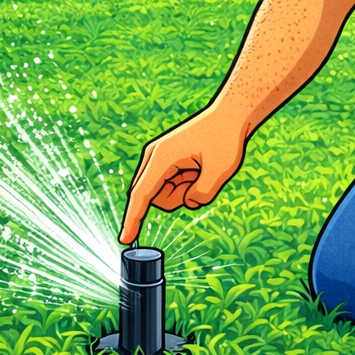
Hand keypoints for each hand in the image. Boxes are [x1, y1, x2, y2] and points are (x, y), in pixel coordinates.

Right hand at [117, 109, 246, 244]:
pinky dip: (188, 184)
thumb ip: (200, 195)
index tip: (124, 239)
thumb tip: (188, 202)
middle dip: (179, 196)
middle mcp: (155, 157)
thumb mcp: (219, 171)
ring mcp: (160, 158)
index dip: (132, 219)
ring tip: (202, 168)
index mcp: (162, 157)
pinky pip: (172, 185)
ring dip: (184, 190)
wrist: (230, 115)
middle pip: (155, 197)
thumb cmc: (225, 139)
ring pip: (165, 194)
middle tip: (202, 174)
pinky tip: (200, 166)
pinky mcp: (168, 161)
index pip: (141, 195)